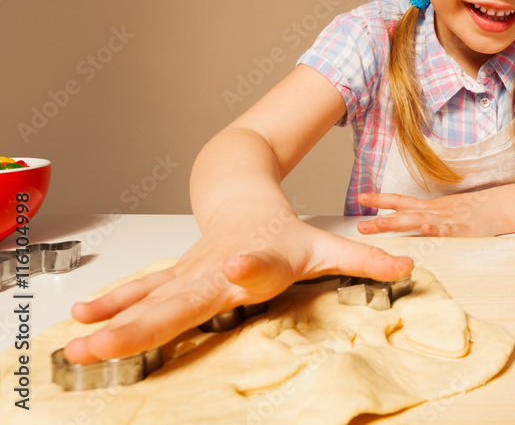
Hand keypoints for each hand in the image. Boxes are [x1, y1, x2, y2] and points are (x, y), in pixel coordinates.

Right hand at [64, 215, 412, 363]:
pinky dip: (112, 310)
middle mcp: (217, 267)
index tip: (233, 268)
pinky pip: (140, 295)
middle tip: (112, 343)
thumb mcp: (326, 246)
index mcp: (260, 259)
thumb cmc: (283, 230)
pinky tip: (81, 327)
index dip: (247, 267)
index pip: (255, 266)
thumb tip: (409, 266)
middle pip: (184, 297)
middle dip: (147, 320)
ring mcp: (189, 272)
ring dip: (116, 323)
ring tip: (81, 345)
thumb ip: (364, 259)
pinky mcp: (173, 277)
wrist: (240, 193)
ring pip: (150, 299)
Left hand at [355, 192, 496, 236]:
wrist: (498, 206)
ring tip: (381, 223)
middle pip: (403, 213)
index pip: (400, 201)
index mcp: (429, 207)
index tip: (361, 198)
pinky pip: (447, 230)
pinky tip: (425, 230)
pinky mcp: (462, 229)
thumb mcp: (444, 210)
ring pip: (419, 220)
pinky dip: (435, 230)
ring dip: (399, 222)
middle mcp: (434, 211)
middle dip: (381, 220)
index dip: (380, 199)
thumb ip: (426, 218)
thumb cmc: (473, 210)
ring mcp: (447, 219)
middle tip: (360, 226)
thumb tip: (408, 225)